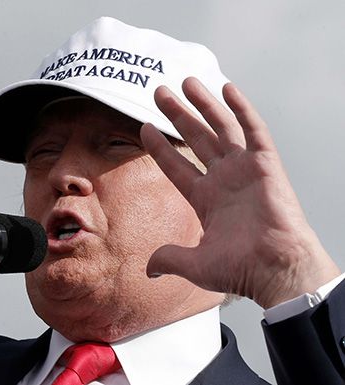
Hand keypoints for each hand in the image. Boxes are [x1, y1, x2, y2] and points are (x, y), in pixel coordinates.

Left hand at [141, 77, 340, 308]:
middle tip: (159, 91)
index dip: (160, 146)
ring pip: (220, 127)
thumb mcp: (195, 264)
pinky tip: (227, 88)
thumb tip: (148, 268)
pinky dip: (242, 109)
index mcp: (206, 199)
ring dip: (204, 103)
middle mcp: (223, 180)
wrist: (276, 269)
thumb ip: (169, 258)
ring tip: (185, 81)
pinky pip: (254, 130)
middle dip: (177, 114)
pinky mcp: (266, 165)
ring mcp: (244, 170)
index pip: (177, 165)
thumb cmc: (242, 270)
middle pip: (195, 138)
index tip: (143, 126)